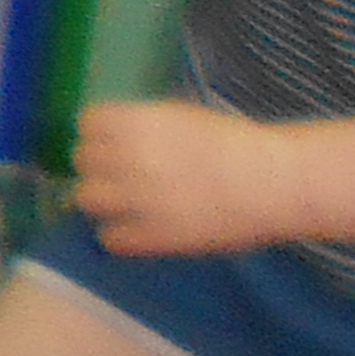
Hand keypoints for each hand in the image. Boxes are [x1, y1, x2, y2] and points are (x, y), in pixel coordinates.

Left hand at [77, 100, 316, 259]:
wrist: (273, 182)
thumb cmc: (235, 144)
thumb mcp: (181, 116)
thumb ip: (143, 124)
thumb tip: (112, 134)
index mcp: (135, 123)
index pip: (87, 123)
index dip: (98, 133)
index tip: (111, 143)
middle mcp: (127, 157)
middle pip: (81, 159)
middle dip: (98, 166)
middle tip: (119, 176)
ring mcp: (138, 198)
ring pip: (86, 198)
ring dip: (101, 200)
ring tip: (123, 205)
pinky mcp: (154, 236)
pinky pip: (111, 239)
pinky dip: (119, 237)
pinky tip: (136, 232)